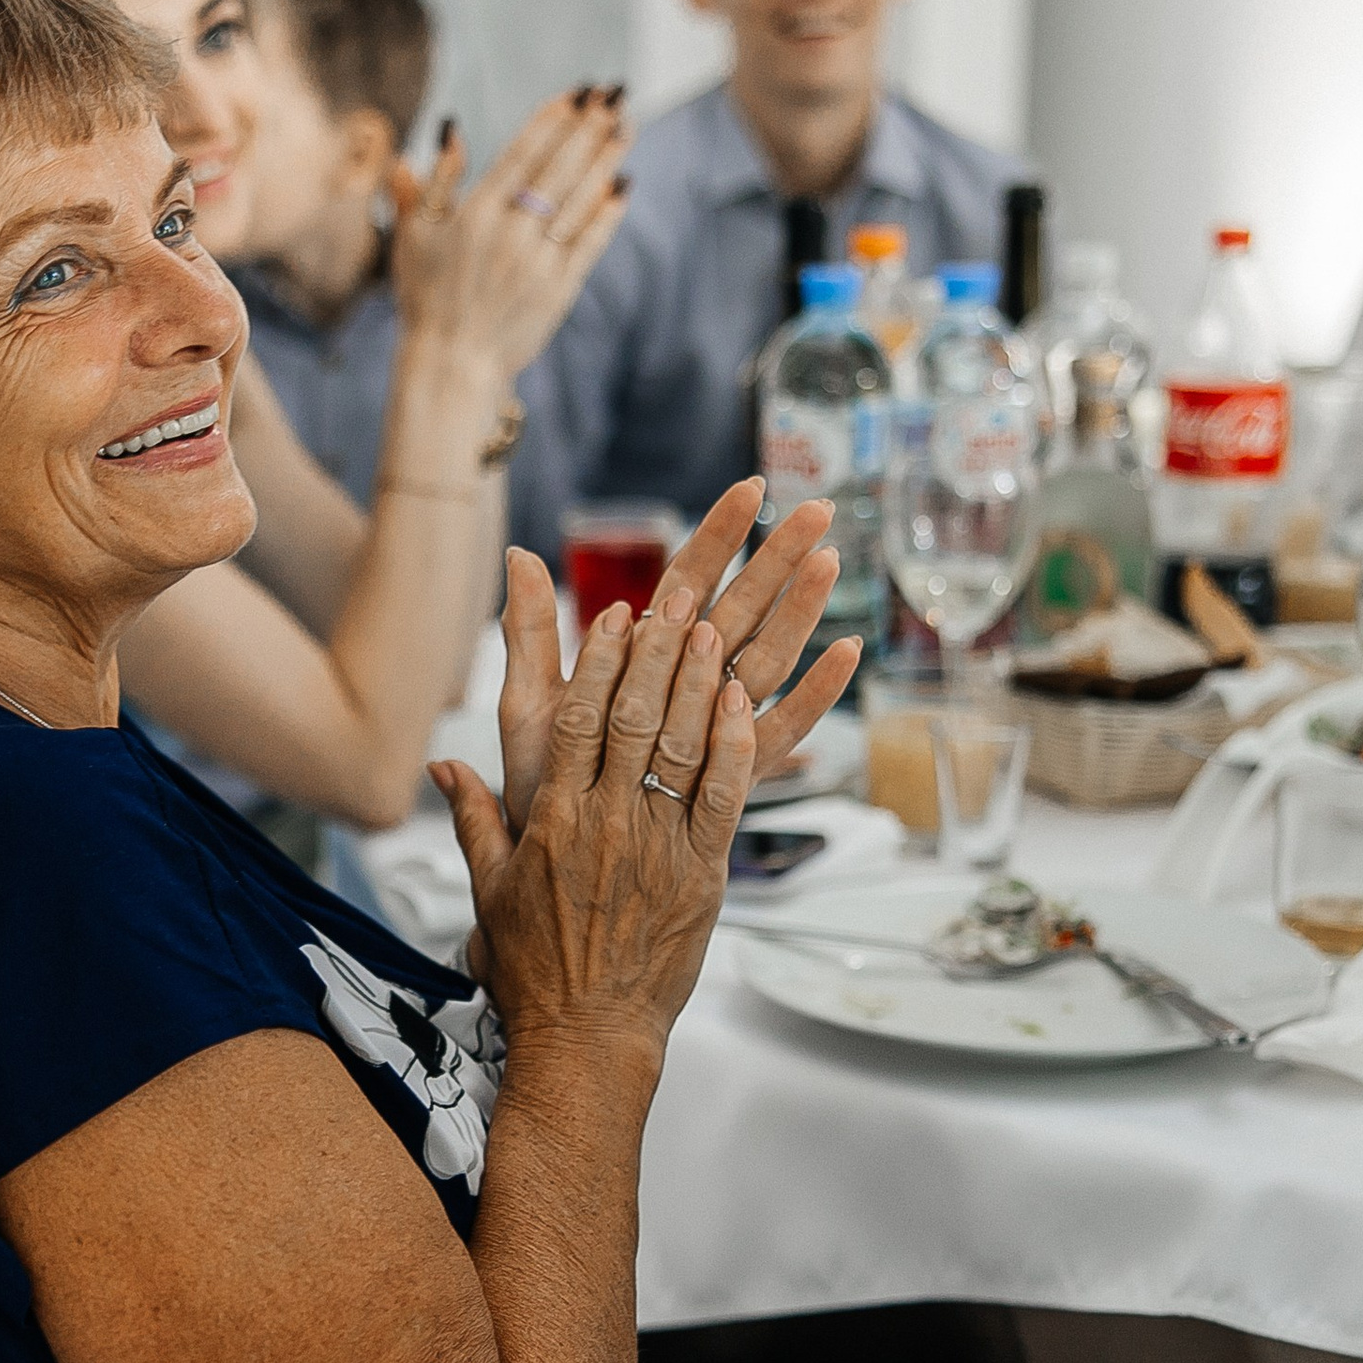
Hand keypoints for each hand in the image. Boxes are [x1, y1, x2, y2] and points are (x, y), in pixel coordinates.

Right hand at [387, 89, 630, 390]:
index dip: (554, 119)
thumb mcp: (413, 236)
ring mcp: (538, 263)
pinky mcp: (559, 290)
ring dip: (606, 160)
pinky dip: (607, 214)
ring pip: (579, 201)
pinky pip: (589, 243)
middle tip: (614, 94)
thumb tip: (450, 128)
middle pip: (558, 169)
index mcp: (474, 215)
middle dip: (589, 128)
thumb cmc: (425, 298)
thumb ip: (429, 182)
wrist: (450, 365)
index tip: (577, 93)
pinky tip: (623, 186)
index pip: (523, 154)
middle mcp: (510, 234)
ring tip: (626, 126)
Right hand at [432, 591, 755, 1060]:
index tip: (614, 616)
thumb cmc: (536, 968)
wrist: (585, 1035)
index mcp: (552, 819)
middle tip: (676, 596)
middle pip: (631, 718)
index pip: (574, 720)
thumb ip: (472, 819)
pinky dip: (734, 747)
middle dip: (654, 651)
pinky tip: (740, 702)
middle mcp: (605, 823)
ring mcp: (656, 847)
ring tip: (711, 627)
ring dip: (696, 682)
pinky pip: (723, 799)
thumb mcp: (489, 889)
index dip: (598, 662)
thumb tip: (441, 768)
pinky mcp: (702, 876)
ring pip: (680, 747)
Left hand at [496, 478, 861, 833]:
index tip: (751, 486)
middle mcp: (682, 688)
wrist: (555, 876)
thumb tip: (517, 554)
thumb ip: (530, 632)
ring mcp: (710, 729)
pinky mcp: (728, 777)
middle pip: (737, 610)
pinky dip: (812, 695)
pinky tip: (845, 655)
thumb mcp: (528, 706)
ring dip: (799, 612)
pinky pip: (778, 731)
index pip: (685, 580)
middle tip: (817, 510)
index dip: (717, 534)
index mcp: (639, 661)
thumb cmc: (540, 788)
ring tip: (831, 564)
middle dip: (775, 559)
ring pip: (764, 660)